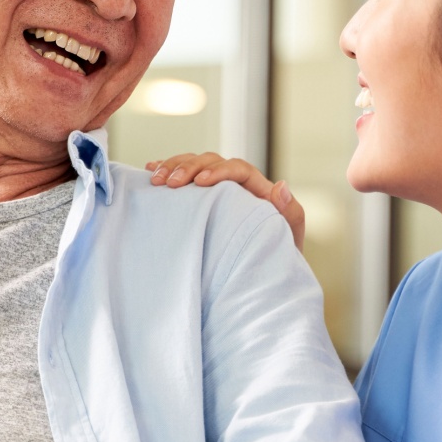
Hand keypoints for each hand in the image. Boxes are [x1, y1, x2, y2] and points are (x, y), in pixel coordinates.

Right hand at [146, 154, 304, 251]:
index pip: (239, 169)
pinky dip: (167, 170)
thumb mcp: (288, 240)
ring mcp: (216, 191)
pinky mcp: (200, 200)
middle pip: (211, 161)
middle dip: (188, 167)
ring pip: (194, 164)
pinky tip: (150, 171)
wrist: (261, 280)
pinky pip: (183, 177)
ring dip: (173, 166)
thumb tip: (281, 185)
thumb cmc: (275, 261)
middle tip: (168, 183)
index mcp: (258, 191)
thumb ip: (291, 214)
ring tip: (154, 178)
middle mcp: (236, 185)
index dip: (218, 171)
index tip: (199, 183)